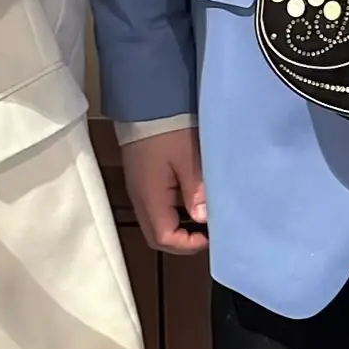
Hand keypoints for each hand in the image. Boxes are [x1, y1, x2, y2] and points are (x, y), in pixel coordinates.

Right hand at [122, 125, 208, 253]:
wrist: (145, 103)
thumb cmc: (168, 130)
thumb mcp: (188, 159)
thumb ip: (195, 191)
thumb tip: (202, 218)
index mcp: (150, 197)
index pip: (164, 238)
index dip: (187, 244)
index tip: (209, 236)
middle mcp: (140, 198)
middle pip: (156, 236)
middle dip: (182, 241)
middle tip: (206, 234)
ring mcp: (138, 189)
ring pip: (156, 223)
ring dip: (177, 227)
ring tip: (201, 219)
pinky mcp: (141, 180)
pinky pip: (155, 207)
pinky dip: (173, 213)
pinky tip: (190, 202)